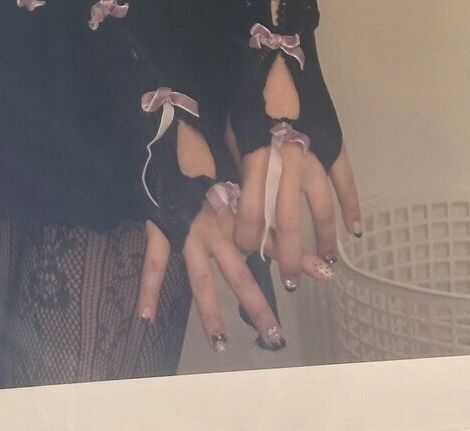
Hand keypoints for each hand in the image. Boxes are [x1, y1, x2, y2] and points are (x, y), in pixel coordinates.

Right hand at [134, 122, 285, 353]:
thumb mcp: (244, 168)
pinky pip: (153, 262)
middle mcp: (217, 229)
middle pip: (239, 274)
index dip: (297, 260)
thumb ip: (266, 193)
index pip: (271, 242)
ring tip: (219, 343)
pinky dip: (148, 288)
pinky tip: (145, 315)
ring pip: (200, 279)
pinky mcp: (161, 227)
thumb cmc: (213, 145)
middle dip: (256, 305)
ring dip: (209, 312)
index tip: (324, 276)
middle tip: (275, 337)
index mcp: (237, 213)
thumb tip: (299, 194)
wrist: (176, 126)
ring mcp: (187, 231)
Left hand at [232, 55, 360, 286]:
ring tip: (324, 262)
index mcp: (256, 154)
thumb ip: (235, 162)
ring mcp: (314, 152)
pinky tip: (355, 231)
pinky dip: (352, 206)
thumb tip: (231, 197)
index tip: (246, 252)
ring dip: (321, 238)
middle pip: (286, 218)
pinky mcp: (333, 143)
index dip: (248, 233)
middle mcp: (286, 160)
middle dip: (286, 253)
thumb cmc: (247, 89)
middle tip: (289, 280)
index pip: (251, 207)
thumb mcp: (231, 127)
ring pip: (319, 206)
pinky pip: (345, 181)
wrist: (278, 53)